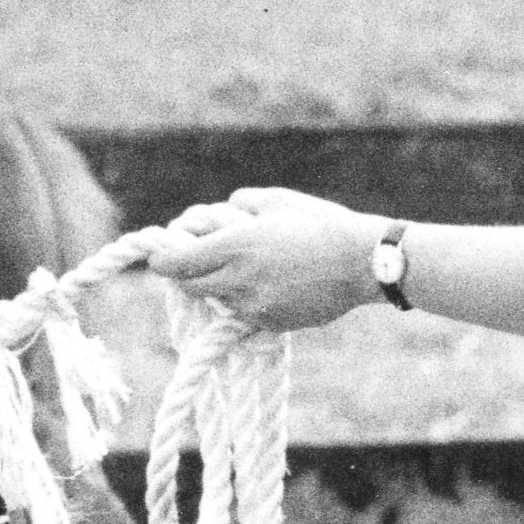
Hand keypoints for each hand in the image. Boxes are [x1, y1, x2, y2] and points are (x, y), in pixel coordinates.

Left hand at [135, 186, 383, 338]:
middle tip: (197, 259)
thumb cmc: (321, 223)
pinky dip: (246, 299)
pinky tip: (272, 282)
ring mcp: (255, 307)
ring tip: (246, 267)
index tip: (161, 254)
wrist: (363, 263)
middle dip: (187, 274)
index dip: (162, 259)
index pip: (175, 263)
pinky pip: (244, 313)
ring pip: (217, 301)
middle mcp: (239, 280)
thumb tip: (216, 215)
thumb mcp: (277, 200)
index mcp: (236, 246)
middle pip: (189, 287)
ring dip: (219, 286)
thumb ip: (239, 204)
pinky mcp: (272, 324)